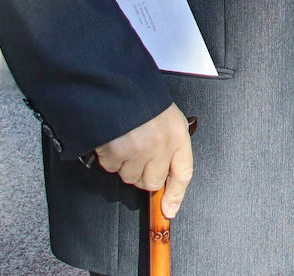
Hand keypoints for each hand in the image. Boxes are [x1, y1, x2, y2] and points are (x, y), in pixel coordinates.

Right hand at [94, 103, 193, 218]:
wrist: (117, 85)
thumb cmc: (142, 99)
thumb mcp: (166, 117)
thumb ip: (170, 145)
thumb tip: (166, 177)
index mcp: (177, 133)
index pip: (183, 172)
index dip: (177, 194)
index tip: (170, 209)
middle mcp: (161, 144)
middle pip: (152, 182)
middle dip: (145, 175)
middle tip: (139, 156)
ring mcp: (138, 150)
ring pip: (130, 177)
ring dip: (126, 165)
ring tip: (126, 141)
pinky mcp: (115, 152)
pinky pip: (111, 167)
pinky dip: (109, 157)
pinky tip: (113, 140)